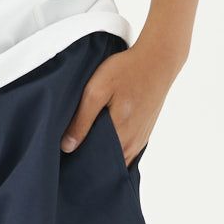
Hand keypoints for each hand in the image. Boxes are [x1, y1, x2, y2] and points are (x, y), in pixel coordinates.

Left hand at [60, 38, 180, 166]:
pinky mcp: (144, 132)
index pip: (95, 162)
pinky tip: (102, 134)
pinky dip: (113, 147)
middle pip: (106, 163)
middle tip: (70, 148)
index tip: (64, 155)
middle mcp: (133, 144)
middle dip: (88, 159)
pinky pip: (126, 149)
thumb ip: (82, 120)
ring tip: (85, 141)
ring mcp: (141, 140)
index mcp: (120, 134)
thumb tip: (67, 147)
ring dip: (101, 153)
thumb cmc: (126, 71)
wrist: (158, 60)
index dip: (78, 161)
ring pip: (117, 157)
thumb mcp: (97, 90)